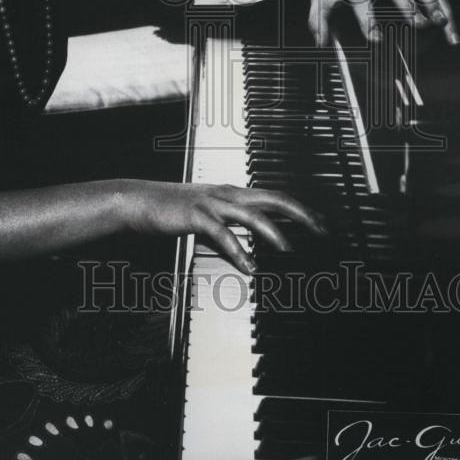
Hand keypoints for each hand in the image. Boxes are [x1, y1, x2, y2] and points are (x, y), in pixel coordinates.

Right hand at [122, 180, 325, 273]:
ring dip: (273, 233)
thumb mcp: (206, 222)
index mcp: (232, 193)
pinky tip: (248, 266)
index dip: (298, 208)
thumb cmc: (173, 210)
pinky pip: (222, 234)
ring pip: (251, 214)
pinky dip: (238, 251)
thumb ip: (229, 235)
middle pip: (272, 198)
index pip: (273, 196)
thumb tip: (249, 259)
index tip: (319, 223)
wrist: (139, 201)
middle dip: (299, 213)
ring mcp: (212, 203)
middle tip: (320, 229)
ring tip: (288, 250)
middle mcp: (226, 194)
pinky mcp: (196, 216)